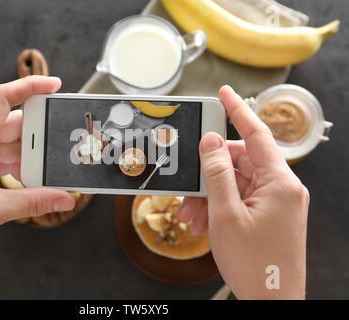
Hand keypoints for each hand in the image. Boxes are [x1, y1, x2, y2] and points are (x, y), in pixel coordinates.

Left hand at [0, 76, 74, 269]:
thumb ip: (33, 202)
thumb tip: (63, 198)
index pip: (3, 98)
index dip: (31, 86)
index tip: (54, 85)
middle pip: (13, 123)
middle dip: (38, 136)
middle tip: (59, 150)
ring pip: (10, 142)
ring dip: (28, 156)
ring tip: (45, 173)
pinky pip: (2, 156)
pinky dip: (18, 165)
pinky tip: (29, 180)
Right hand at [178, 86, 309, 298]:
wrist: (272, 301)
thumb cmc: (254, 264)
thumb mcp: (226, 215)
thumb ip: (217, 174)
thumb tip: (210, 142)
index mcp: (280, 183)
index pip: (257, 134)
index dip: (238, 111)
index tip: (224, 93)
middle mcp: (282, 188)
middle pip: (240, 161)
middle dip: (209, 174)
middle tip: (187, 189)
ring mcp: (277, 202)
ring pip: (236, 182)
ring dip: (210, 195)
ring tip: (192, 215)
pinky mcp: (270, 214)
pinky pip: (241, 199)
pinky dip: (220, 207)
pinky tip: (203, 222)